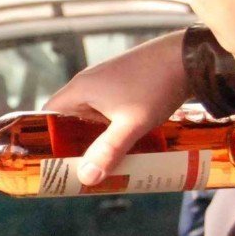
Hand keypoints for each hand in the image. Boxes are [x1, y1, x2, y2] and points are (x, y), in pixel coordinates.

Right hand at [44, 30, 191, 186]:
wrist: (189, 57)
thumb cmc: (156, 86)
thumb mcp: (131, 124)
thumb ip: (108, 151)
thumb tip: (86, 177)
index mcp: (80, 88)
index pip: (47, 114)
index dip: (45, 137)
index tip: (51, 159)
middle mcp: (89, 83)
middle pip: (69, 117)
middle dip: (72, 142)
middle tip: (78, 167)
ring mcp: (108, 81)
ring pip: (90, 113)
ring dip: (94, 134)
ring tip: (100, 159)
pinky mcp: (124, 82)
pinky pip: (107, 108)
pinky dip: (109, 125)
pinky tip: (122, 140)